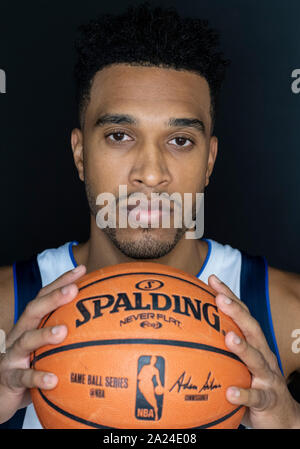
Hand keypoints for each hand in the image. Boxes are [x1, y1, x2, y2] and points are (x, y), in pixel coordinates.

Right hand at [0, 264, 85, 423]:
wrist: (0, 393)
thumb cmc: (30, 365)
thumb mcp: (47, 347)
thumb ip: (68, 334)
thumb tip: (104, 325)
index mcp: (31, 324)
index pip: (44, 296)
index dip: (61, 281)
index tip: (82, 269)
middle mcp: (20, 334)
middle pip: (33, 310)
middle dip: (53, 298)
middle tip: (73, 290)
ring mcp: (13, 355)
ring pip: (26, 340)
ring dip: (44, 334)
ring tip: (63, 332)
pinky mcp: (10, 378)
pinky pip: (24, 377)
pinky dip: (37, 377)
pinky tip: (53, 380)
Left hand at [208, 274, 299, 428]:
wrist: (282, 418)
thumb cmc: (253, 384)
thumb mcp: (239, 364)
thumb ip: (220, 349)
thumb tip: (185, 335)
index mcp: (255, 344)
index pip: (242, 314)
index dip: (229, 295)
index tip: (211, 279)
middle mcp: (263, 355)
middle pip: (251, 329)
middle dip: (236, 312)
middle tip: (219, 299)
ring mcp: (268, 377)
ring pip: (257, 359)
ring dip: (243, 347)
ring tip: (228, 338)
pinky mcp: (268, 400)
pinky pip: (256, 397)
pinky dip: (244, 394)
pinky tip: (230, 392)